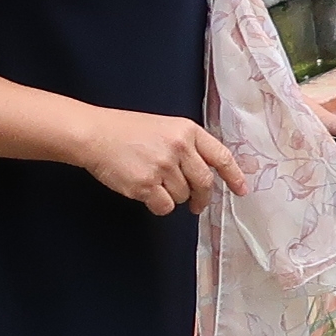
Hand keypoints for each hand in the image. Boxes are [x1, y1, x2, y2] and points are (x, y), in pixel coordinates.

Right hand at [72, 108, 247, 214]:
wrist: (94, 134)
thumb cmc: (127, 131)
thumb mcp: (165, 128)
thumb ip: (188, 147)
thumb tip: (208, 172)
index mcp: (187, 131)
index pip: (221, 156)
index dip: (234, 176)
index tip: (241, 190)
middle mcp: (179, 148)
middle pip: (204, 182)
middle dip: (202, 197)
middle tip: (196, 204)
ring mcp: (163, 167)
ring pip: (182, 196)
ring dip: (173, 197)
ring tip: (155, 184)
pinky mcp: (146, 185)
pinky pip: (164, 207)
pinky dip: (158, 206)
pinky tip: (147, 194)